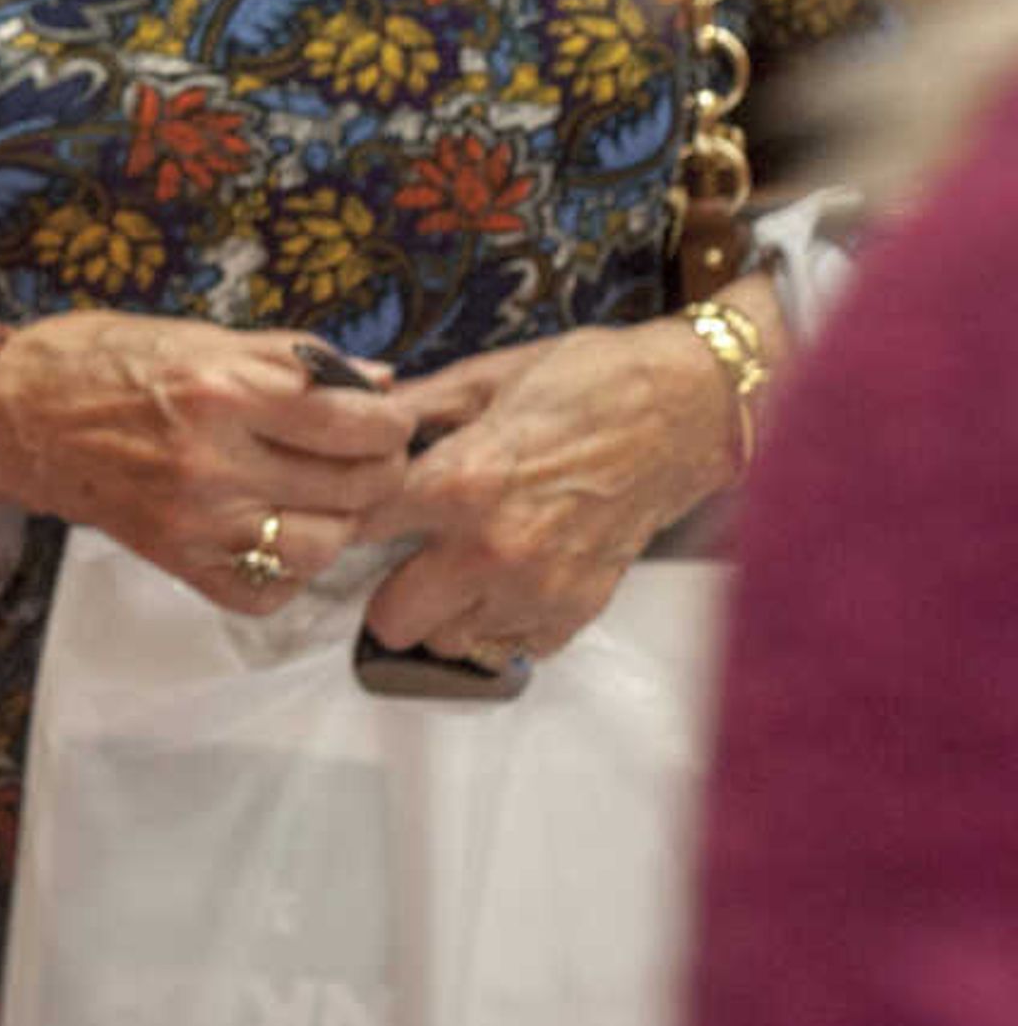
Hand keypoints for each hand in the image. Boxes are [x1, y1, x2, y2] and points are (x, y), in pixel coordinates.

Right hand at [0, 310, 413, 613]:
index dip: (392, 422)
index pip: (354, 421)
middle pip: (353, 486)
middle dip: (380, 471)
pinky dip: (288, 571)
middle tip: (371, 458)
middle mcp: (215, 461)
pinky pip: (266, 590)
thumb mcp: (196, 335)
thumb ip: (289, 359)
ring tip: (330, 498)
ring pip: (322, 546)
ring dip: (342, 523)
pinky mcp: (175, 560)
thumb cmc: (99, 360)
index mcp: (223, 390)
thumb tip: (375, 379)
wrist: (11, 414)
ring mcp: (195, 520)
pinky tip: (279, 536)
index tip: (390, 418)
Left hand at [360, 322, 733, 665]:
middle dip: (382, 586)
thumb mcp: (481, 379)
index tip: (343, 515)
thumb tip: (350, 416)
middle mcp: (491, 549)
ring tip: (453, 567)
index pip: (355, 531)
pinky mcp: (577, 610)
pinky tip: (504, 578)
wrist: (683, 410)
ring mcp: (537, 588)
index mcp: (457, 483)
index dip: (341, 520)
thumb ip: (409, 411)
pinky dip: (500, 622)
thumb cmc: (584, 383)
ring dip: (442, 610)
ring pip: (448, 641)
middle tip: (397, 554)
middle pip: (391, 617)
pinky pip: (512, 646)